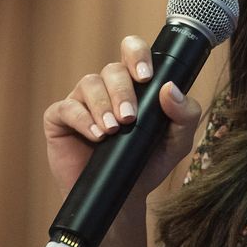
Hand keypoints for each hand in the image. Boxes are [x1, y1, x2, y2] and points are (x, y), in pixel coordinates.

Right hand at [42, 36, 204, 196]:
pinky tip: (95, 135)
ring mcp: (82, 102)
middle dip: (122, 91)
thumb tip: (170, 89)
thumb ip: (185, 114)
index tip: (146, 76)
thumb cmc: (148, 162)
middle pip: (111, 69)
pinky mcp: (60, 119)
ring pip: (89, 84)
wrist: (123, 195)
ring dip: (103, 105)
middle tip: (129, 118)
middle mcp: (106, 87)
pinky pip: (66, 108)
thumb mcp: (177, 141)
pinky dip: (82, 119)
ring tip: (113, 130)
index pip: (132, 51)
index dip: (137, 54)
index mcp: (134, 84)